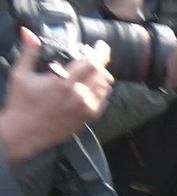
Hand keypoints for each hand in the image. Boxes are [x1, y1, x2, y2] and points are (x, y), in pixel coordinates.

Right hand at [0, 30, 113, 163]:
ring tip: (95, 70)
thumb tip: (28, 32)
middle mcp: (78, 95)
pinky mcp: (88, 118)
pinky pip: (103, 100)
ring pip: (105, 87)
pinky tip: (94, 86)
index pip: (91, 63)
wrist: (25, 133)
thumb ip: (29, 52)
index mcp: (63, 83)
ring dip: (103, 75)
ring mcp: (85, 108)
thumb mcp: (21, 74)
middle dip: (101, 62)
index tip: (102, 45)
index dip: (100, 52)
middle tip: (96, 56)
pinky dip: (102, 90)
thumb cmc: (21, 103)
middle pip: (101, 74)